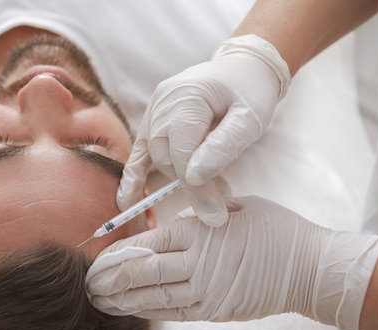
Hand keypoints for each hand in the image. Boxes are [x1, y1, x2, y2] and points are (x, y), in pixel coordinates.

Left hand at [86, 197, 377, 329]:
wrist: (310, 268)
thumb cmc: (275, 230)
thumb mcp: (236, 206)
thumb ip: (200, 212)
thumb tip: (173, 218)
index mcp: (198, 231)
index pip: (147, 243)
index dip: (119, 253)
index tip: (100, 258)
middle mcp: (197, 262)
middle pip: (142, 273)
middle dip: (110, 280)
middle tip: (90, 284)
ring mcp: (205, 290)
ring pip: (153, 297)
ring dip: (122, 301)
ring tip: (100, 302)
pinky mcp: (214, 310)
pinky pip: (173, 313)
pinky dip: (148, 312)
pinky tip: (130, 311)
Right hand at [118, 35, 290, 226]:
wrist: (243, 68)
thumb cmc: (250, 91)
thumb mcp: (250, 117)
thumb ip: (223, 145)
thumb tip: (195, 176)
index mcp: (187, 95)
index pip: (182, 150)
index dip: (195, 185)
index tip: (214, 212)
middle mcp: (163, 101)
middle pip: (166, 156)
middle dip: (190, 185)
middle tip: (219, 205)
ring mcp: (154, 110)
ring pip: (156, 157)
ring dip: (178, 180)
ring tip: (210, 195)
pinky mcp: (152, 121)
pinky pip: (139, 152)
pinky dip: (134, 176)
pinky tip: (126, 200)